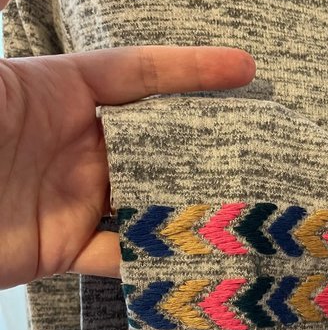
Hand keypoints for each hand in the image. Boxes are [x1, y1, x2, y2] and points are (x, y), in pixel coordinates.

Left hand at [0, 46, 255, 289]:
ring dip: (192, 203)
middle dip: (208, 141)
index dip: (193, 70)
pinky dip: (156, 258)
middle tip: (264, 145)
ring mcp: (75, 198)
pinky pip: (122, 253)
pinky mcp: (64, 247)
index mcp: (60, 94)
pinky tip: (196, 259)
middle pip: (159, 140)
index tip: (246, 69)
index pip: (141, 76)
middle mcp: (78, 145)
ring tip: (247, 207)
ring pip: (149, 198)